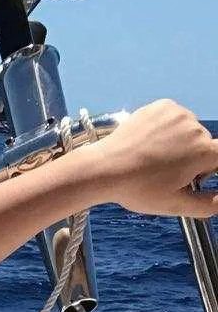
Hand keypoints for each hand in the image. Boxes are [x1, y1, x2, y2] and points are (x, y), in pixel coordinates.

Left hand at [92, 101, 217, 217]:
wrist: (105, 167)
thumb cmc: (138, 189)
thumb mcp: (174, 205)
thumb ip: (206, 205)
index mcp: (203, 152)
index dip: (211, 168)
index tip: (196, 175)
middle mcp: (195, 127)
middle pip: (203, 145)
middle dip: (191, 158)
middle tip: (164, 174)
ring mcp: (178, 113)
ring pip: (188, 131)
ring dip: (178, 143)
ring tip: (152, 159)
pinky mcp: (163, 106)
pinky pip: (173, 119)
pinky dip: (165, 130)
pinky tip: (148, 144)